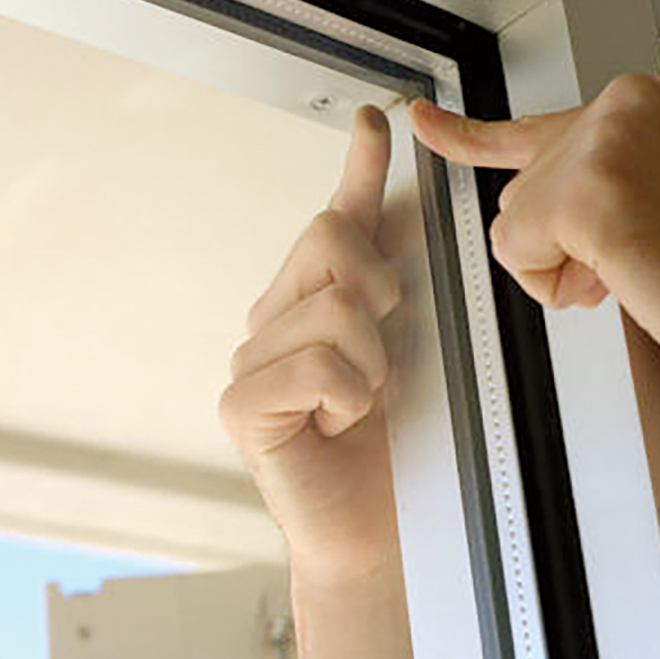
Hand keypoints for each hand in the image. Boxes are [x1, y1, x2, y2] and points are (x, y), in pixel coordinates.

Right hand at [219, 106, 401, 584]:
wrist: (375, 532)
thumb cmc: (395, 448)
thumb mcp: (414, 352)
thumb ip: (401, 291)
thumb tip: (416, 224)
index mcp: (314, 301)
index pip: (336, 220)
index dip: (358, 168)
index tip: (375, 126)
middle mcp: (274, 318)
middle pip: (330, 238)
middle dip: (377, 287)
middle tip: (383, 350)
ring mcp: (251, 358)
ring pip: (336, 306)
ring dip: (372, 363)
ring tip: (360, 403)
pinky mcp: (243, 403)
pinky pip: (319, 365)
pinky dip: (349, 398)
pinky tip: (337, 423)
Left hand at [410, 73, 659, 442]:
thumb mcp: (656, 199)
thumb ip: (592, 178)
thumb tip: (525, 196)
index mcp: (651, 102)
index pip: (535, 121)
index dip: (469, 135)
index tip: (422, 119)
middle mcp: (632, 103)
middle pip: (523, 184)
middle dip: (559, 237)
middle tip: (635, 256)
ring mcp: (610, 140)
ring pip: (516, 216)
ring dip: (561, 262)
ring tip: (641, 266)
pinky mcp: (588, 187)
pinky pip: (515, 249)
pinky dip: (552, 282)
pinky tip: (620, 276)